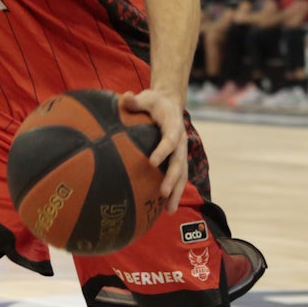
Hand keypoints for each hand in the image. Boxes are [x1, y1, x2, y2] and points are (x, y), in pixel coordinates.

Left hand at [120, 88, 188, 214]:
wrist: (171, 104)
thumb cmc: (155, 101)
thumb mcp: (146, 97)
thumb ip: (135, 100)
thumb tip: (125, 96)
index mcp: (174, 125)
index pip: (170, 139)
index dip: (163, 150)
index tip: (152, 162)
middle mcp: (180, 141)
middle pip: (179, 162)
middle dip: (172, 178)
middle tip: (163, 192)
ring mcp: (180, 152)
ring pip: (182, 175)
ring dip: (177, 192)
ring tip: (170, 210)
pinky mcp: (177, 160)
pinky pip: (178, 178)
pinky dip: (175, 193)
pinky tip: (167, 209)